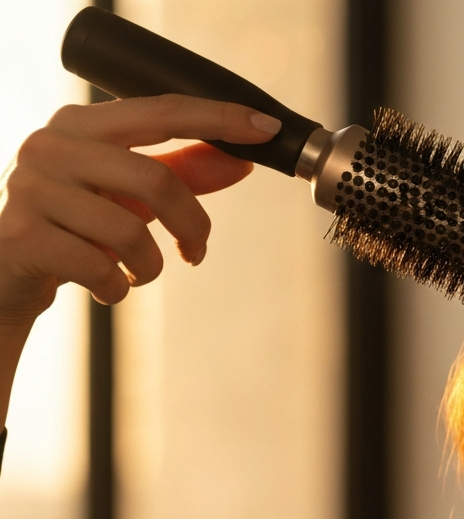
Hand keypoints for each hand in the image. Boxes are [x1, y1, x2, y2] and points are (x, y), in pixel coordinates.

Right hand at [0, 93, 280, 425]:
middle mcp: (52, 145)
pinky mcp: (25, 237)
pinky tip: (104, 287)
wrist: (7, 274)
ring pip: (130, 232)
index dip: (217, 118)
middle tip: (195, 252)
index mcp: (82, 126)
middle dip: (192, 226)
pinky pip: (100, 269)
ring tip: (134, 274)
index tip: (265, 130)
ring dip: (148, 267)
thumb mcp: (131, 197)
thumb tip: (241, 161)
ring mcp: (33, 189)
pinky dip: (116, 290)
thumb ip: (182, 174)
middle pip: (155, 179)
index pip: (162, 110)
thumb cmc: (76, 228)